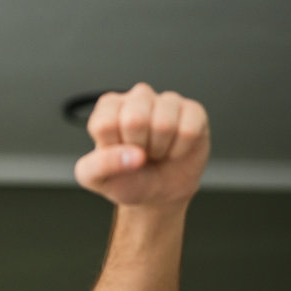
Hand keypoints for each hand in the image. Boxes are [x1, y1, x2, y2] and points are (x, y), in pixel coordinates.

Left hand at [75, 83, 208, 209]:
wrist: (159, 193)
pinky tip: (175, 149)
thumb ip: (99, 166)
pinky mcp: (193, 111)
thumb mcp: (97, 179)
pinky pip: (189, 130)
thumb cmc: (126, 179)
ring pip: (164, 124)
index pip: (105, 123)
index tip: (118, 154)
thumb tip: (130, 155)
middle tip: (140, 153)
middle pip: (135, 119)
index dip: (113, 148)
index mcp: (108, 108)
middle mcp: (137, 97)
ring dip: (161, 149)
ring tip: (157, 151)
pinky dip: (180, 149)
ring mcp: (167, 101)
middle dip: (138, 147)